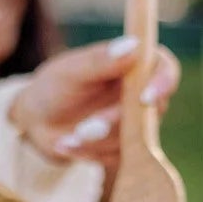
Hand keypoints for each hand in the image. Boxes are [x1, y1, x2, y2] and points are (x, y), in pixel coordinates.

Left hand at [7, 37, 181, 162]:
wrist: (38, 122)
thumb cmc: (55, 87)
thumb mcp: (71, 71)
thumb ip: (101, 60)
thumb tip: (133, 45)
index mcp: (134, 65)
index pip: (165, 69)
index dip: (162, 83)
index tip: (145, 97)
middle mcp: (142, 94)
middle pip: (150, 110)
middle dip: (114, 123)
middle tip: (83, 130)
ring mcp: (136, 123)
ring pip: (134, 138)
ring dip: (97, 141)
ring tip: (66, 138)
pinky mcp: (126, 148)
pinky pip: (118, 156)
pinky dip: (89, 152)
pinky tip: (66, 145)